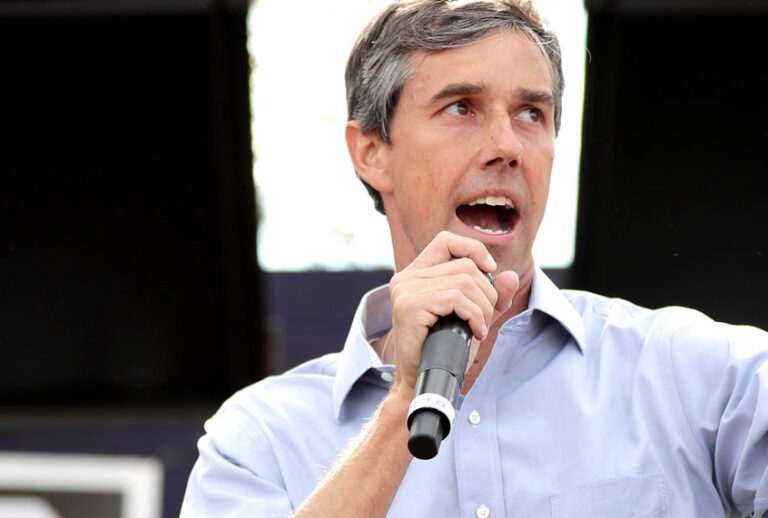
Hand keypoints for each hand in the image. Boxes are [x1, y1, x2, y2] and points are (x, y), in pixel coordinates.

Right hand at [387, 231, 518, 396]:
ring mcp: (405, 291)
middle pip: (464, 266)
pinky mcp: (409, 306)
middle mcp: (406, 278)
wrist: (421, 381)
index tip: (491, 268)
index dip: (472, 248)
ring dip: (483, 308)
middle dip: (486, 293)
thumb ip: (491, 297)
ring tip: (479, 328)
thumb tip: (511, 277)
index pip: (446, 241)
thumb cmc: (443, 349)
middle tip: (485, 319)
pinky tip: (475, 332)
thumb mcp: (472, 318)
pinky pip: (456, 299)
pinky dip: (475, 316)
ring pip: (464, 282)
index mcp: (415, 275)